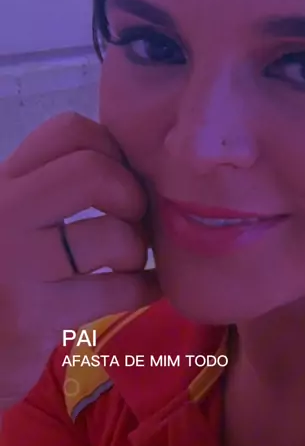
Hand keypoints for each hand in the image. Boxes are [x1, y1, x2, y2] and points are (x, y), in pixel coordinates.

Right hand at [0, 112, 160, 409]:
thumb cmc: (1, 281)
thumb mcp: (15, 222)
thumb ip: (54, 190)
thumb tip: (133, 166)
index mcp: (0, 183)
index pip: (70, 131)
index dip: (113, 151)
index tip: (119, 181)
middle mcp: (1, 212)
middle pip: (94, 171)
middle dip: (131, 196)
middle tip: (130, 222)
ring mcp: (15, 264)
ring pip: (114, 235)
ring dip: (136, 250)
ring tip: (127, 264)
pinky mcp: (35, 315)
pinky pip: (119, 290)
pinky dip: (146, 287)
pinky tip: (149, 287)